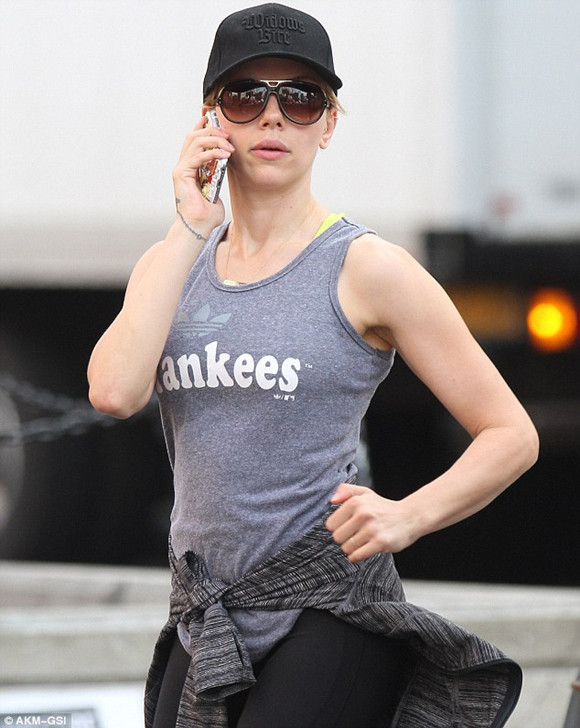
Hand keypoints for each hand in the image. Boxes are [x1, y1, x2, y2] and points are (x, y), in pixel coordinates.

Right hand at [172, 115, 234, 229]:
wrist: (199, 227)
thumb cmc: (206, 214)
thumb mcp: (216, 190)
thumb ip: (217, 178)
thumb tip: (225, 170)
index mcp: (190, 167)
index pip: (194, 140)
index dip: (203, 126)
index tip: (216, 120)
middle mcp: (183, 165)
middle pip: (194, 136)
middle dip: (212, 131)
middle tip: (228, 135)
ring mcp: (181, 169)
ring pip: (195, 142)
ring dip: (214, 140)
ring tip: (229, 146)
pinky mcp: (182, 174)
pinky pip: (198, 156)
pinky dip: (213, 152)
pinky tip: (225, 155)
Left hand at [325, 483, 420, 562]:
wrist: (411, 517)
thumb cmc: (384, 507)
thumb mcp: (365, 493)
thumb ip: (346, 491)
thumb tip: (332, 500)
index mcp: (356, 502)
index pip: (330, 524)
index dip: (337, 527)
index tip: (346, 527)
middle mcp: (363, 514)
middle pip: (337, 537)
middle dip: (343, 539)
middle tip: (354, 536)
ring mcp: (372, 529)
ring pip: (347, 548)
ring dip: (352, 548)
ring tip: (361, 542)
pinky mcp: (381, 542)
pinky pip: (357, 555)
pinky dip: (357, 556)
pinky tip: (363, 550)